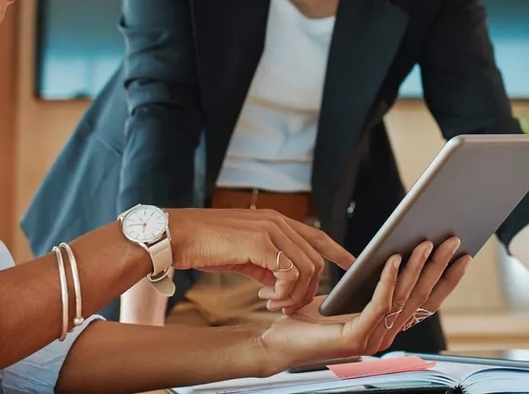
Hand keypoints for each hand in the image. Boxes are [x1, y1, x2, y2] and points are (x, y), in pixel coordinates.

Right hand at [167, 208, 355, 311]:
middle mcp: (278, 222)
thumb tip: (281, 284)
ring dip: (294, 294)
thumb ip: (266, 265)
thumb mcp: (243, 255)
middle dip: (306, 290)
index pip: (317, 236)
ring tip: (273, 304)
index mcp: (275, 222)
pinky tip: (265, 297)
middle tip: (285, 306)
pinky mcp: (260, 243)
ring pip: (307, 269)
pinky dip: (283, 292)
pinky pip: (289, 274)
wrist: (177, 236)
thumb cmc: (204, 245)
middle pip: (315, 260)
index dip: (337, 251)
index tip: (351, 265)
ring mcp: (271, 230)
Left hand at [256, 238, 470, 368]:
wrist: (277, 341)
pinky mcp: (356, 338)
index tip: (463, 256)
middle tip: (452, 240)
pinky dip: (389, 279)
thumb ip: (373, 283)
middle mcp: (386, 336)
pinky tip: (394, 258)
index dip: (446, 280)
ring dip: (417, 268)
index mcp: (388, 326)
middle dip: (439, 267)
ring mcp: (373, 339)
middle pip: (420, 297)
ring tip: (426, 242)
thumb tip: (399, 252)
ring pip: (402, 298)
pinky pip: (379, 303)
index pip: (426, 302)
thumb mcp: (349, 294)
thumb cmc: (308, 317)